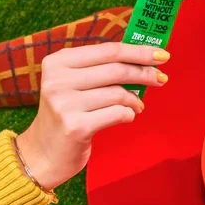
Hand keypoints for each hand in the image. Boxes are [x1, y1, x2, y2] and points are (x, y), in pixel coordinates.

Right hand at [14, 43, 167, 189]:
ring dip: (135, 100)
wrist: (42, 153)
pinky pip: (118, 114)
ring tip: (137, 105)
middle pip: (116, 69)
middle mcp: (57, 80)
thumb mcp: (74, 84)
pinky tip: (127, 116)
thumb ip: (102, 68)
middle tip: (161, 78)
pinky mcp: (75, 126)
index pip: (108, 50)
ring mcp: (64, 104)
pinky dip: (129, 114)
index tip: (162, 54)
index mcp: (57, 62)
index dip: (138, 51)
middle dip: (145, 73)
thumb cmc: (67, 113)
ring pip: (119, 93)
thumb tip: (146, 56)